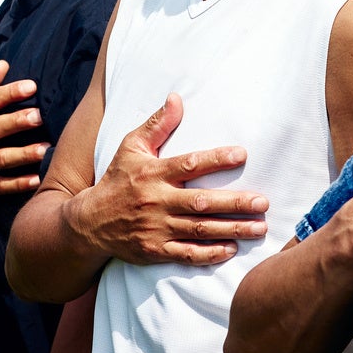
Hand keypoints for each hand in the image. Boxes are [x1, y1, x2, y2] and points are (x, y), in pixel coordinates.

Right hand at [67, 94, 267, 266]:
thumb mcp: (131, 147)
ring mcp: (156, 228)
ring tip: (259, 228)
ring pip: (199, 230)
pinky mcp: (155, 251)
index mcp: (153, 173)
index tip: (242, 154)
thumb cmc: (117, 179)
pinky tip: (232, 250)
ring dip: (232, 229)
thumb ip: (157, 125)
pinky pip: (186, 254)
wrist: (89, 223)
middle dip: (234, 203)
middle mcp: (157, 201)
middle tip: (263, 202)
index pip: (189, 164)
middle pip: (200, 202)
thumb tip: (177, 98)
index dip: (216, 159)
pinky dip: (209, 254)